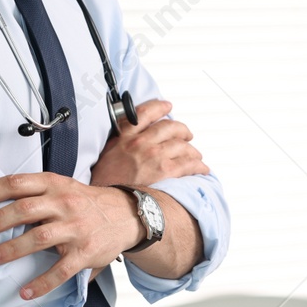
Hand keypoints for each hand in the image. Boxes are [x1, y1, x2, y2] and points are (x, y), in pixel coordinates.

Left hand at [0, 173, 141, 300]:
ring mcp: (75, 228)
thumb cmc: (84, 201)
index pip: (16, 183)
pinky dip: (42, 283)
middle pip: (24, 209)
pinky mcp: (85, 252)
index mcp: (53, 184)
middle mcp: (64, 203)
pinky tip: (24, 292)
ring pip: (39, 238)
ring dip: (11, 249)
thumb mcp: (61, 186)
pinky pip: (61, 270)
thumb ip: (34, 193)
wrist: (126, 214)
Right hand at [89, 99, 208, 186]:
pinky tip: (202, 168)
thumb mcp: (108, 152)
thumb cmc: (105, 181)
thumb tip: (132, 135)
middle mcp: (141, 142)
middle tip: (187, 135)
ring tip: (196, 155)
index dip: (159, 107)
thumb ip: (121, 140)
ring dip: (192, 150)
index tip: (167, 106)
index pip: (146, 112)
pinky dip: (198, 165)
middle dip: (182, 130)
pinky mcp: (165, 171)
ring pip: (182, 145)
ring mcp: (154, 156)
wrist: (107, 201)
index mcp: (125, 136)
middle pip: (170, 127)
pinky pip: (188, 164)